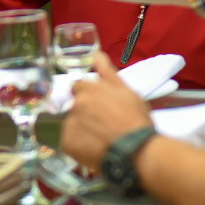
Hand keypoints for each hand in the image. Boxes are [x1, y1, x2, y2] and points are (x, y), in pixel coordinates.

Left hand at [60, 52, 153, 171]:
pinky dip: (79, 145)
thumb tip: (96, 54)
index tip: (101, 106)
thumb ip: (108, 72)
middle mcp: (76, 104)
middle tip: (104, 125)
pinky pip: (70, 142)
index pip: (79, 87)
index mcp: (88, 90)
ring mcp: (70, 124)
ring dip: (83, 129)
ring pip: (73, 124)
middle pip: (76, 107)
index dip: (90, 96)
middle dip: (87, 113)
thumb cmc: (135, 119)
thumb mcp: (127, 91)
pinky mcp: (68, 143)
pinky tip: (95, 149)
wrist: (136, 150)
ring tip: (101, 139)